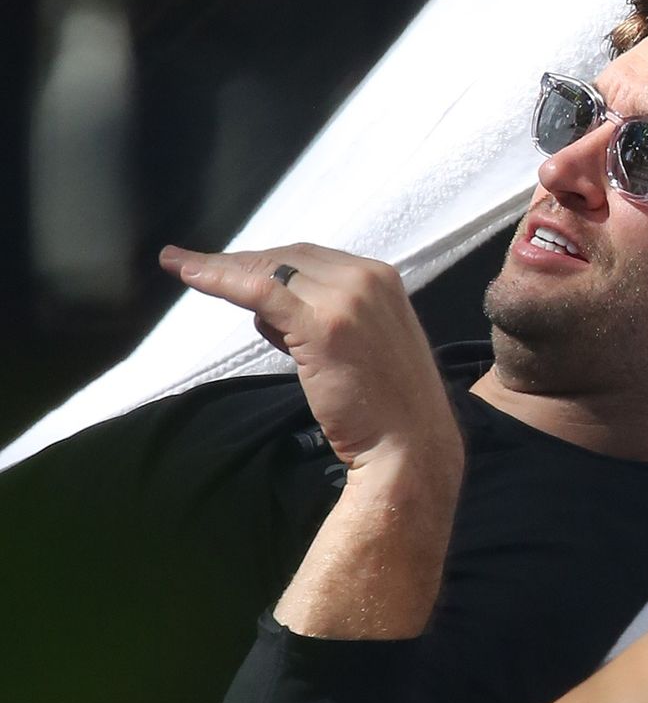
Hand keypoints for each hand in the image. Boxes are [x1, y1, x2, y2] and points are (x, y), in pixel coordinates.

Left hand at [160, 243, 460, 479]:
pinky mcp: (323, 324)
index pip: (312, 258)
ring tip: (184, 268)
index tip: (233, 267)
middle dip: (241, 261)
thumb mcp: (362, 344)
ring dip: (223, 268)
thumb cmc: (387, 406)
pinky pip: (260, 291)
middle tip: (199, 267)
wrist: (408, 444)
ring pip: (270, 271)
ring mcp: (347, 298)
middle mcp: (366, 278)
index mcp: (381, 279)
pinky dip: (221, 279)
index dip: (267, 262)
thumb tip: (269, 311)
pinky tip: (190, 274)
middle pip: (289, 258)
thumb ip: (326, 318)